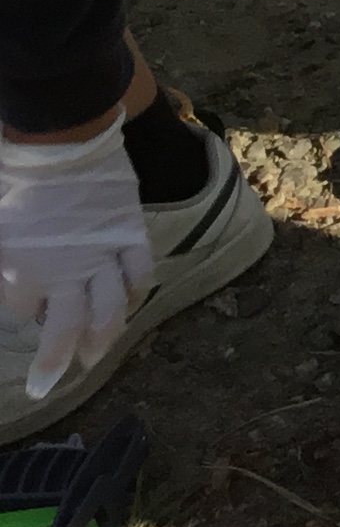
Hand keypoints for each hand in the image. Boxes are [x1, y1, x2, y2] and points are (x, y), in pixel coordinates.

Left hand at [0, 116, 152, 398]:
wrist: (61, 140)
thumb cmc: (15, 177)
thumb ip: (2, 256)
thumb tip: (9, 288)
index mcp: (25, 269)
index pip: (19, 307)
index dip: (15, 307)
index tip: (15, 300)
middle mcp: (67, 274)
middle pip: (65, 330)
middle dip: (55, 362)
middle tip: (48, 386)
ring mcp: (103, 256)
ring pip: (109, 311)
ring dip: (101, 339)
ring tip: (92, 357)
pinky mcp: (130, 235)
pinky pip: (139, 274)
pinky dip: (134, 292)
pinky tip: (127, 302)